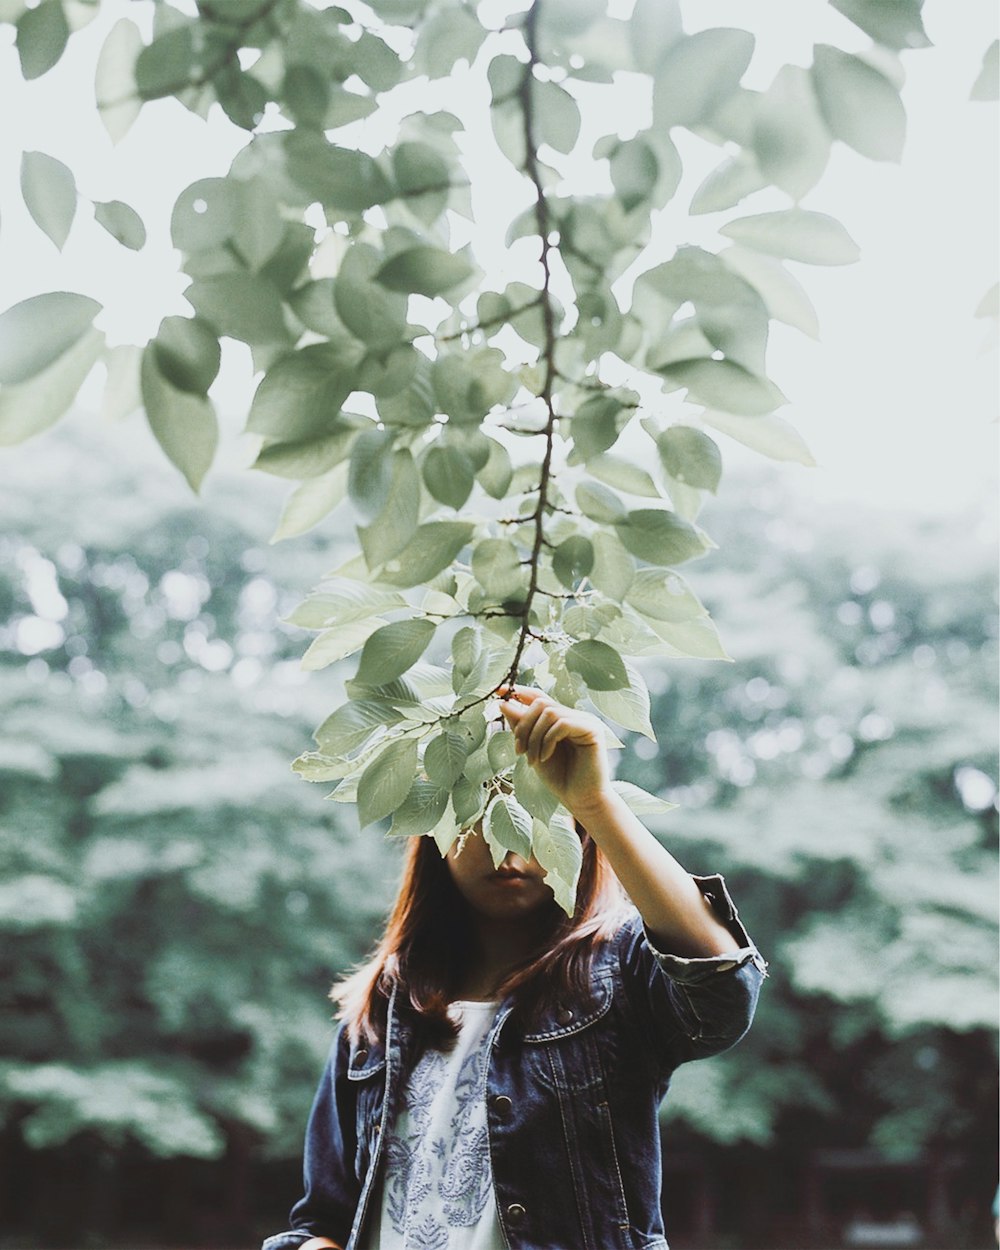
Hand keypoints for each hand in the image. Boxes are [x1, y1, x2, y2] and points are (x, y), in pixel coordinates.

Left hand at [498, 687, 612, 818]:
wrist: (580, 800)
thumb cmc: (559, 777)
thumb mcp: (532, 749)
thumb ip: (521, 727)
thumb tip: (504, 703)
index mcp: (561, 718)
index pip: (539, 697)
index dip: (519, 692)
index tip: (498, 692)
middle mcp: (574, 716)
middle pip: (541, 703)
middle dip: (523, 725)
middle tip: (519, 750)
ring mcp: (585, 721)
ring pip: (549, 712)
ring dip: (533, 737)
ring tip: (532, 760)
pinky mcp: (592, 730)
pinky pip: (561, 724)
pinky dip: (547, 741)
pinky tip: (545, 758)